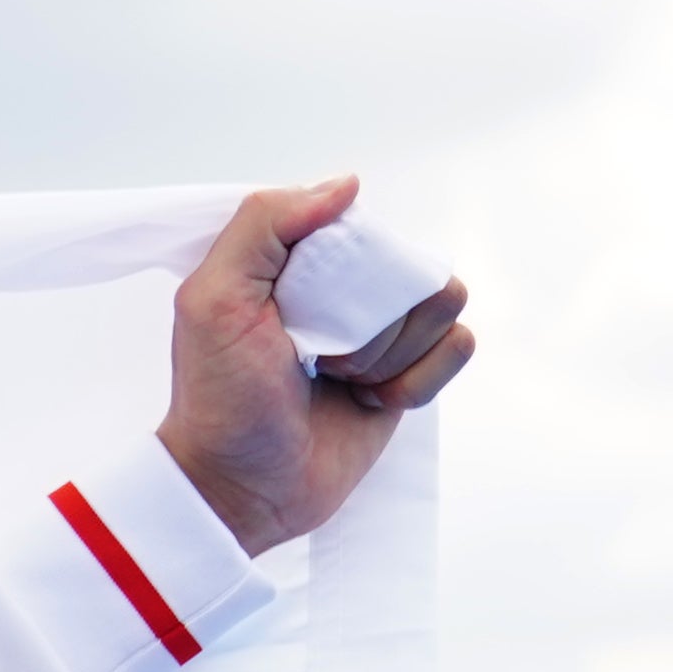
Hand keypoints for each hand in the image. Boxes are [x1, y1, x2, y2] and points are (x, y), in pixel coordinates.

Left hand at [155, 178, 471, 554]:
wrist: (239, 486)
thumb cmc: (218, 396)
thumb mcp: (213, 299)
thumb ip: (264, 225)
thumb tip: (348, 185)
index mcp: (301, 262)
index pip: (367, 229)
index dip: (347, 270)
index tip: (301, 308)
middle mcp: (348, 291)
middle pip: (414, 266)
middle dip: (372, 319)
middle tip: (318, 356)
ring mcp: (384, 333)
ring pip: (444, 305)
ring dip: (392, 352)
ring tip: (340, 380)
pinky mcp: (411, 376)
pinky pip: (459, 347)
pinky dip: (418, 380)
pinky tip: (371, 401)